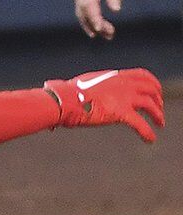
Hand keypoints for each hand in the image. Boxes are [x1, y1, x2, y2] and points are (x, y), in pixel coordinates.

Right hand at [44, 68, 163, 142]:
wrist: (62, 100)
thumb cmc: (62, 93)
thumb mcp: (74, 84)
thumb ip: (77, 85)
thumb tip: (53, 85)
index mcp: (114, 76)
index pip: (140, 75)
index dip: (151, 82)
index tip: (154, 89)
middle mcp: (123, 84)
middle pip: (150, 88)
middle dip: (158, 97)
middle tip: (159, 108)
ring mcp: (124, 98)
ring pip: (150, 104)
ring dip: (158, 114)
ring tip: (160, 123)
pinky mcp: (121, 113)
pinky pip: (140, 124)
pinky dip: (147, 132)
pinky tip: (150, 139)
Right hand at [71, 0, 122, 39]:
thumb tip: (116, 10)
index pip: (90, 4)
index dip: (95, 18)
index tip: (102, 28)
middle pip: (84, 12)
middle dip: (95, 25)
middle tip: (109, 35)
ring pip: (81, 14)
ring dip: (91, 26)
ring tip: (105, 34)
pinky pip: (81, 11)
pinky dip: (88, 20)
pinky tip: (97, 28)